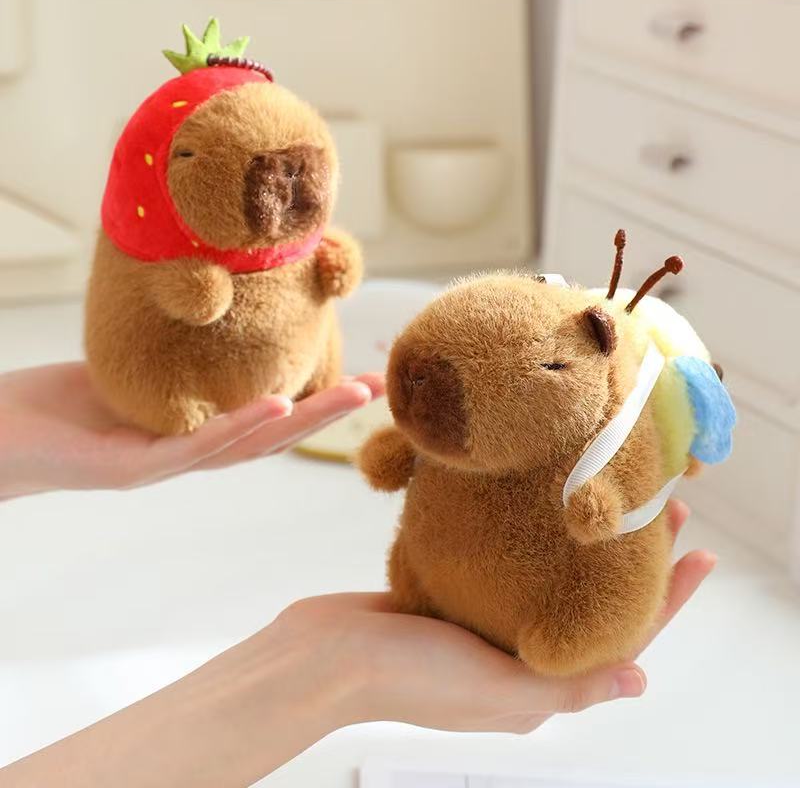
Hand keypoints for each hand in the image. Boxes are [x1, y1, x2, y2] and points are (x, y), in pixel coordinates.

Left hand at [0, 363, 383, 498]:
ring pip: (248, 446)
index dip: (317, 400)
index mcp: (195, 429)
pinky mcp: (133, 469)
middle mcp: (189, 453)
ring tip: (351, 397)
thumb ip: (178, 356)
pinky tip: (279, 408)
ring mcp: (165, 466)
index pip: (267, 417)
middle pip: (273, 435)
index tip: (360, 375)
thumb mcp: (133, 371)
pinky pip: (196, 448)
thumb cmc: (61, 402)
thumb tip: (217, 302)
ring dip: (305, 423)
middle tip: (379, 389)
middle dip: (329, 414)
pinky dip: (242, 427)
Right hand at [275, 500, 714, 733]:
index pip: (621, 640)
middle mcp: (514, 652)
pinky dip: (530, 539)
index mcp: (534, 682)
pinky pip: (503, 567)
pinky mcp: (451, 593)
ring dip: (584, 542)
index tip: (698, 553)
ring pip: (550, 578)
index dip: (665, 600)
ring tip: (609, 495)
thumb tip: (640, 681)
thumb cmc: (408, 677)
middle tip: (661, 504)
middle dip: (631, 560)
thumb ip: (566, 686)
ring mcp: (481, 621)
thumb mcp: (497, 691)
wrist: (326, 656)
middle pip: (592, 602)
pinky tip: (538, 504)